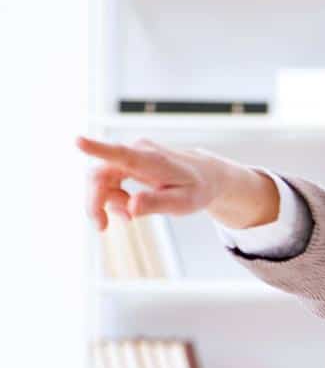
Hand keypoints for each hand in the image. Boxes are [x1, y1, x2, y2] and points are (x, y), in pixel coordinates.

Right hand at [76, 135, 276, 231]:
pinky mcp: (125, 161)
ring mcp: (129, 155)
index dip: (97, 149)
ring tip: (131, 216)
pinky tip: (129, 207)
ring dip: (109, 203)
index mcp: (152, 160)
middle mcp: (137, 151)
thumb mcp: (184, 203)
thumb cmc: (196, 189)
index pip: (121, 153)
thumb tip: (132, 208)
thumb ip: (158, 204)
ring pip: (101, 181)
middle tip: (102, 227)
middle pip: (99, 176)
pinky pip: (107, 182)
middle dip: (96, 202)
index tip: (78, 141)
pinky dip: (113, 199)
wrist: (204, 175)